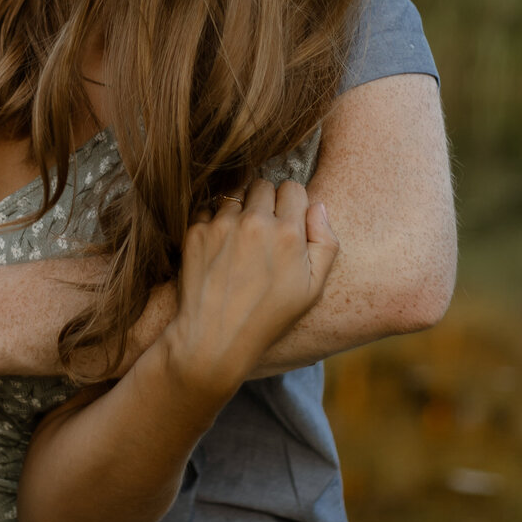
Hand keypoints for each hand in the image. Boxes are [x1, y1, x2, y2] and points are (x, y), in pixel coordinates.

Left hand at [160, 181, 338, 404]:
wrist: (215, 337)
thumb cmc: (269, 316)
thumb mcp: (313, 289)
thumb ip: (326, 243)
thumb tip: (318, 206)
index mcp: (287, 232)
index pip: (293, 188)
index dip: (292, 204)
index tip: (287, 222)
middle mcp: (254, 221)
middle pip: (263, 185)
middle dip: (266, 202)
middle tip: (263, 231)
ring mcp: (221, 224)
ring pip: (234, 195)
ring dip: (239, 210)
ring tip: (240, 241)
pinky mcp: (195, 231)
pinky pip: (208, 209)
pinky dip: (214, 222)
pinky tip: (219, 247)